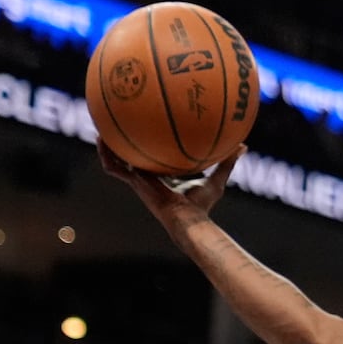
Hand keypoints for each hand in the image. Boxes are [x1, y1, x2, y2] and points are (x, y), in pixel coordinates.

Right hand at [97, 139, 244, 227]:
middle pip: (132, 158)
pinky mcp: (134, 183)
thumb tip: (243, 145)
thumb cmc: (203, 206)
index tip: (147, 132)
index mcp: (164, 177)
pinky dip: (107, 155)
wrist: (188, 220)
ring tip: (100, 128)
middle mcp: (148, 177)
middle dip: (124, 143)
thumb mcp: (217, 178)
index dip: (149, 148)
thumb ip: (227, 161)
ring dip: (107, 147)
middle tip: (117, 123)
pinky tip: (102, 139)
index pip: (154, 160)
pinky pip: (115, 168)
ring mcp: (139, 181)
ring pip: (117, 162)